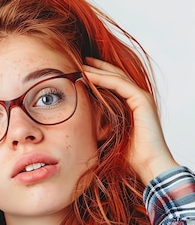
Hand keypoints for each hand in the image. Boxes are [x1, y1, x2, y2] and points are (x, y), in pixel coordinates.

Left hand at [83, 58, 177, 183]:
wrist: (146, 164)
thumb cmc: (127, 154)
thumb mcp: (107, 133)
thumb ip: (97, 122)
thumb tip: (77, 119)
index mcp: (131, 105)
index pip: (113, 84)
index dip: (97, 75)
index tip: (80, 71)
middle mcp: (138, 99)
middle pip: (115, 76)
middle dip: (97, 67)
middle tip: (80, 60)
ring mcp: (141, 98)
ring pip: (116, 77)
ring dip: (97, 70)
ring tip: (81, 64)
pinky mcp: (142, 100)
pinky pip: (119, 84)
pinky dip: (102, 78)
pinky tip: (88, 75)